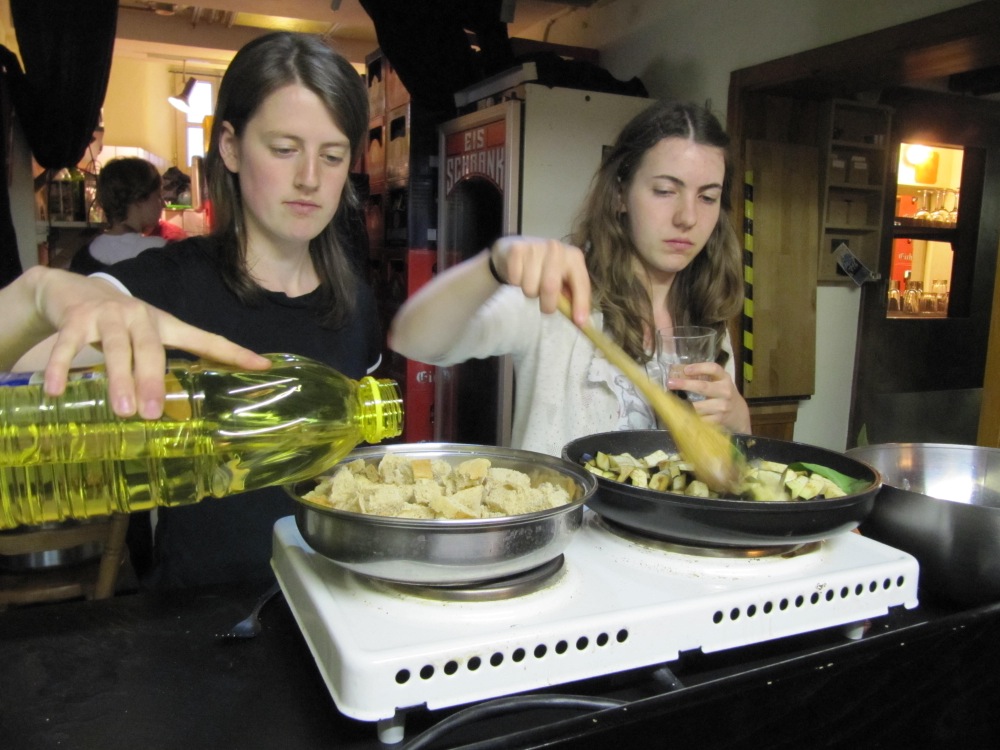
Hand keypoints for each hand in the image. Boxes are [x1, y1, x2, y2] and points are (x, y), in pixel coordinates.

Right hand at [23, 268, 270, 418]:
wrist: (67, 288)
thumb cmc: (116, 322)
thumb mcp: (146, 336)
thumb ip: (161, 363)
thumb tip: (182, 406)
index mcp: (164, 324)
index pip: (205, 339)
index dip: (233, 353)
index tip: (263, 365)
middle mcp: (139, 316)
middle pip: (152, 350)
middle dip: (155, 380)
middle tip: (155, 414)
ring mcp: (106, 316)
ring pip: (115, 349)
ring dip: (119, 379)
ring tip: (124, 410)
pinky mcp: (74, 318)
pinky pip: (67, 346)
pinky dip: (60, 368)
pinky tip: (57, 391)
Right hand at [489, 236, 591, 325]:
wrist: (519, 246)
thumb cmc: (546, 267)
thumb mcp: (563, 278)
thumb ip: (571, 296)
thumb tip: (580, 321)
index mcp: (573, 257)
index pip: (580, 282)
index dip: (581, 303)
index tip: (579, 322)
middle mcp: (556, 249)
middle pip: (550, 287)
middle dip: (547, 304)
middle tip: (545, 307)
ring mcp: (535, 247)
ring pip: (530, 287)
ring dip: (530, 293)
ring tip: (531, 284)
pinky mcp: (516, 250)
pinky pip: (515, 280)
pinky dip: (515, 284)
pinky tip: (520, 275)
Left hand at [668, 362, 750, 432]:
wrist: (739, 413)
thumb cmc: (723, 394)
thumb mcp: (719, 382)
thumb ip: (705, 378)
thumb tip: (678, 374)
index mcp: (724, 378)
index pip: (713, 368)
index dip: (699, 368)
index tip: (685, 369)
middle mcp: (725, 391)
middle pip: (703, 387)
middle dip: (685, 385)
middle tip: (670, 383)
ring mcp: (722, 406)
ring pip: (698, 406)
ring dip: (684, 404)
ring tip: (674, 402)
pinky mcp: (719, 419)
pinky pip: (700, 418)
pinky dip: (690, 417)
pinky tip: (684, 415)